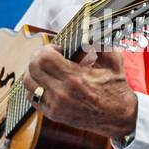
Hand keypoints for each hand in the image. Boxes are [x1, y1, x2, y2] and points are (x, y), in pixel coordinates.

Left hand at [22, 44, 137, 141]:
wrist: (120, 119)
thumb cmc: (116, 89)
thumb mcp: (113, 61)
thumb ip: (99, 43)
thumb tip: (87, 30)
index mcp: (76, 78)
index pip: (44, 58)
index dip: (47, 48)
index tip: (57, 49)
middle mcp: (62, 93)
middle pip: (33, 68)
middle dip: (39, 57)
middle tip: (50, 56)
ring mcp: (56, 106)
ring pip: (28, 83)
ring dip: (34, 72)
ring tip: (46, 69)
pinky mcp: (53, 115)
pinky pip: (32, 98)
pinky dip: (35, 87)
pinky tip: (46, 83)